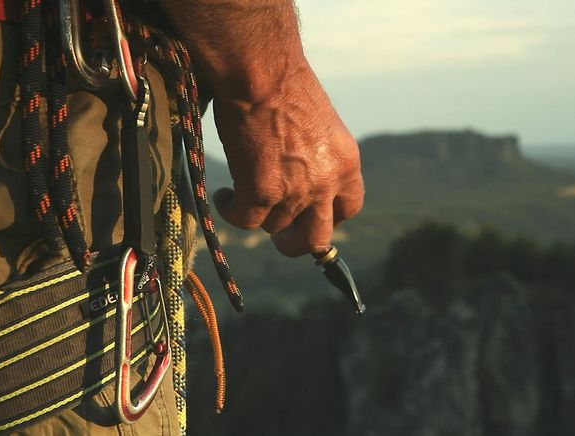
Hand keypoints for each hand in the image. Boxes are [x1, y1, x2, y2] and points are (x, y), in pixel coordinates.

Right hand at [212, 63, 363, 256]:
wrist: (262, 72)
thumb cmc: (284, 87)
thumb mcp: (319, 127)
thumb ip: (318, 158)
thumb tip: (300, 179)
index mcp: (346, 163)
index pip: (349, 208)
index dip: (329, 217)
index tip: (311, 215)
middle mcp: (326, 182)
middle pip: (317, 239)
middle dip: (297, 244)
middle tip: (281, 238)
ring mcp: (295, 191)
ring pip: (274, 227)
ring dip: (257, 215)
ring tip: (239, 194)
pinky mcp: (262, 192)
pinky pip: (246, 220)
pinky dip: (231, 211)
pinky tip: (224, 196)